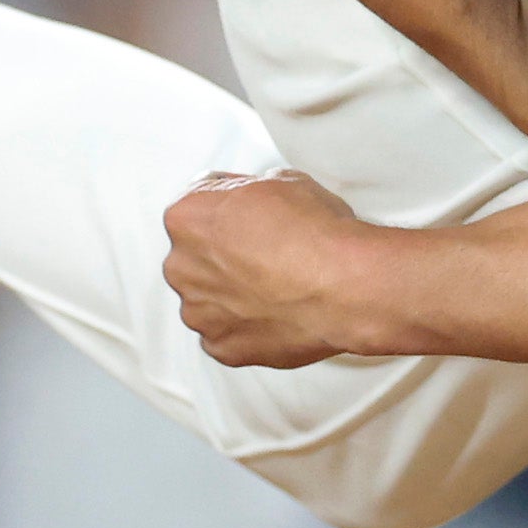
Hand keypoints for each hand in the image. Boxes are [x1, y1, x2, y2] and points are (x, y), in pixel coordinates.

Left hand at [162, 170, 395, 368]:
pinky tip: (276, 313)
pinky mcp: (221, 346)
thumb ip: (251, 192)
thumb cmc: (318, 237)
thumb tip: (258, 200)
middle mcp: (181, 266)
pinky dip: (247, 327)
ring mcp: (198, 311)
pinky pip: (226, 334)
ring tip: (276, 288)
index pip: (196, 206)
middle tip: (266, 255)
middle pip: (196, 257)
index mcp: (187, 217)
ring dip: (233, 294)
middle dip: (225, 256)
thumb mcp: (285, 181)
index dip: (229, 210)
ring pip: (209, 299)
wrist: (346, 288)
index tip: (248, 218)